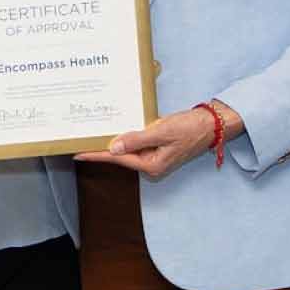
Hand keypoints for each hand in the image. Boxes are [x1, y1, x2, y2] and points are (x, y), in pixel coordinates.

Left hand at [75, 102, 226, 178]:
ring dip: (115, 141)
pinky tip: (118, 129)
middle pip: (121, 156)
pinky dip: (128, 136)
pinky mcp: (158, 149)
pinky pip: (138, 143)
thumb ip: (137, 139)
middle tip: (83, 139)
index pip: (118, 159)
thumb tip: (114, 148)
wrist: (211, 124)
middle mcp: (151, 165)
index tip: (78, 154)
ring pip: (128, 149)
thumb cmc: (190, 127)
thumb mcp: (161, 131)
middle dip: (103, 147)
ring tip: (95, 133)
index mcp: (152, 165)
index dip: (97, 154)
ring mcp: (155, 157)